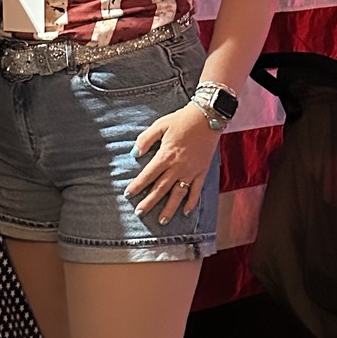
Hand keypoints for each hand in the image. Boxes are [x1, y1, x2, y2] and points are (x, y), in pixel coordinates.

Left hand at [125, 104, 217, 223]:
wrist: (208, 117)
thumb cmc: (182, 120)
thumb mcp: (160, 125)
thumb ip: (146, 139)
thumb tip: (134, 153)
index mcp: (166, 155)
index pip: (148, 175)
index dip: (137, 185)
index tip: (128, 194)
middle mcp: (178, 167)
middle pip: (161, 188)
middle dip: (149, 202)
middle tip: (139, 213)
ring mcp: (191, 171)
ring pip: (178, 194)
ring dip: (169, 208)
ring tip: (161, 221)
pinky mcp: (202, 171)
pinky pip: (196, 190)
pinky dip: (192, 202)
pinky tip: (185, 212)